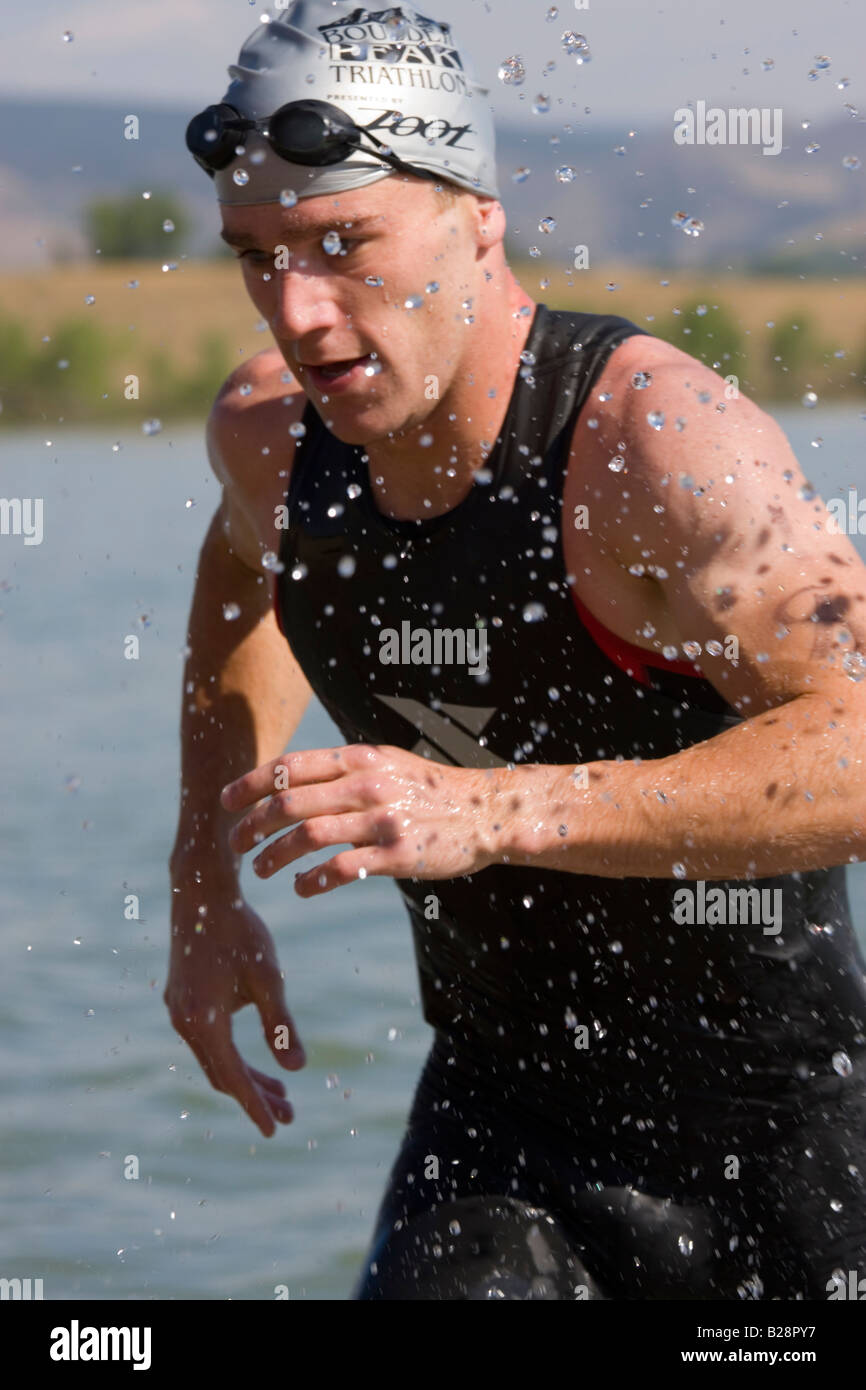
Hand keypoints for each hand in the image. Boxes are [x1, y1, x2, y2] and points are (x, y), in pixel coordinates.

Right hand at [164, 890, 304, 1136]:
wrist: (201, 892)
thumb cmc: (239, 931)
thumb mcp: (267, 978)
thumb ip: (280, 1025)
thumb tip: (297, 1070)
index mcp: (202, 1020)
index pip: (232, 1076)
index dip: (255, 1104)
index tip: (277, 1130)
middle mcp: (183, 1021)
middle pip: (221, 1072)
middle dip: (254, 1095)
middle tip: (289, 1114)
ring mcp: (178, 1010)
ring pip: (214, 1057)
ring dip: (245, 1076)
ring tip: (282, 1092)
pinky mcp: (181, 999)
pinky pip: (206, 1040)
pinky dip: (231, 1054)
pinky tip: (256, 1057)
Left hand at [220, 743, 500, 896]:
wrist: (484, 811)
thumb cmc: (428, 789)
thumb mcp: (386, 763)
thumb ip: (343, 769)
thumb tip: (287, 779)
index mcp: (360, 759)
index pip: (289, 767)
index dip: (250, 785)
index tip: (226, 803)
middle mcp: (366, 785)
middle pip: (288, 804)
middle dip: (252, 826)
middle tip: (236, 845)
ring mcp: (381, 821)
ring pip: (306, 838)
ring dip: (273, 856)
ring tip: (260, 870)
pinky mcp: (396, 855)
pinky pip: (340, 869)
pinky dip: (312, 881)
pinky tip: (300, 888)